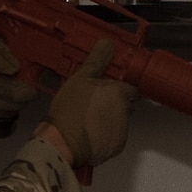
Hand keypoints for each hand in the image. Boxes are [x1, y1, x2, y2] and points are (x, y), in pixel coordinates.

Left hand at [0, 37, 36, 120]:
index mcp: (22, 66)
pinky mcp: (3, 112)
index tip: (16, 76)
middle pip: (29, 94)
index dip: (35, 78)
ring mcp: (14, 100)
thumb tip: (14, 69)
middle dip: (9, 91)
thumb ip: (0, 54)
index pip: (40, 74)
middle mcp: (23, 84)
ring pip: (14, 106)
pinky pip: (0, 114)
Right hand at [43, 39, 137, 165]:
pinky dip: (106, 134)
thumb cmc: (69, 113)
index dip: (117, 86)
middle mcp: (125, 111)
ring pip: (120, 119)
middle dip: (113, 102)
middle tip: (93, 103)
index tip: (105, 88)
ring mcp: (122, 130)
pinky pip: (115, 137)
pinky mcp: (117, 146)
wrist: (62, 143)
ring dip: (109, 118)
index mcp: (119, 92)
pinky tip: (89, 131)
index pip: (130, 86)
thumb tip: (106, 45)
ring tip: (87, 118)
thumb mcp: (79, 79)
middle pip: (125, 103)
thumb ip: (96, 61)